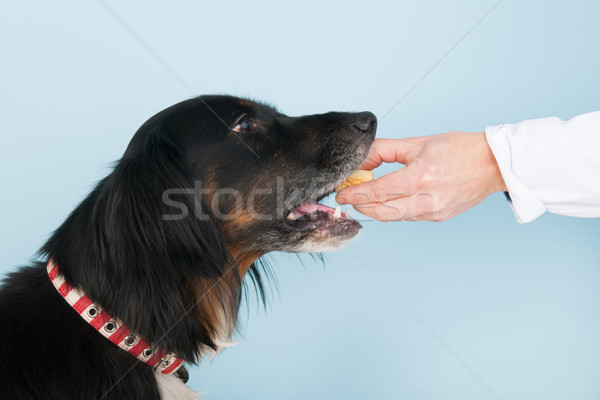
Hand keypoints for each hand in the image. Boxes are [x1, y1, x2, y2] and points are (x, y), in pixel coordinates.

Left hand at [335, 133, 506, 221]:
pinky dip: (393, 210)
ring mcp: (434, 211)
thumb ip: (385, 151)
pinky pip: (408, 217)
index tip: (341, 194)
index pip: (378, 191)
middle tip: (348, 198)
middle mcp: (427, 198)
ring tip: (365, 198)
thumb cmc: (458, 149)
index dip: (355, 194)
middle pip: (382, 211)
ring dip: (376, 209)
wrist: (492, 164)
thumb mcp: (418, 143)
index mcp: (421, 176)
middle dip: (361, 205)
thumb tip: (361, 159)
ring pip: (394, 217)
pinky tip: (388, 200)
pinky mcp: (439, 217)